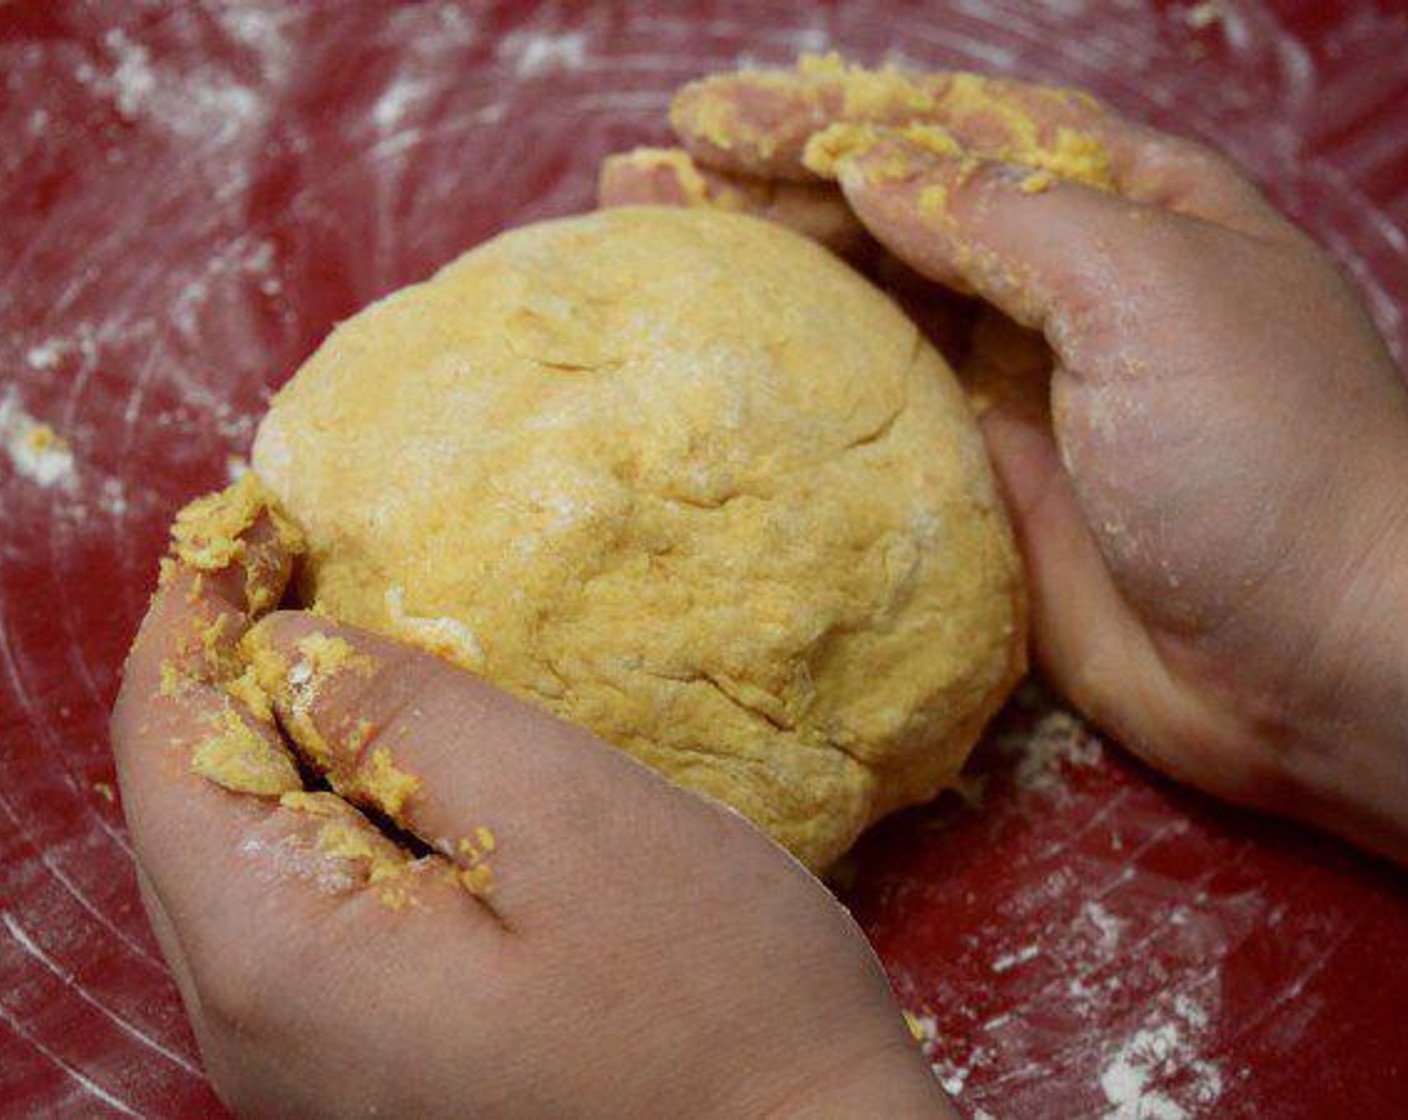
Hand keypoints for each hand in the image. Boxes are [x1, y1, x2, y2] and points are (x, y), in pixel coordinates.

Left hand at [111, 481, 949, 1118]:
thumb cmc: (713, 999)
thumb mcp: (571, 817)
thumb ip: (410, 720)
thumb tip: (288, 647)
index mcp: (285, 961)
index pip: (170, 750)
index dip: (194, 618)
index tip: (244, 521)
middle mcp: (259, 1033)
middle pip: (189, 811)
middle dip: (224, 674)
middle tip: (289, 563)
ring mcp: (307, 1067)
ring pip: (241, 864)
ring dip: (278, 741)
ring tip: (339, 646)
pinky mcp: (366, 1071)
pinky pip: (299, 915)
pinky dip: (323, 815)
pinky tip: (390, 768)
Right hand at [602, 56, 1407, 862]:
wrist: (1318, 658)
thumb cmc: (1264, 451)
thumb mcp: (1147, 290)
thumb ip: (1004, 222)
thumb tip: (876, 172)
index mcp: (1120, 208)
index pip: (943, 138)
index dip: (819, 121)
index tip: (706, 119)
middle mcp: (1062, 287)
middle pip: (888, 216)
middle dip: (765, 188)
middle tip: (640, 175)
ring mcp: (1018, 389)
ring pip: (870, 308)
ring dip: (765, 272)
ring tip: (651, 239)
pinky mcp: (985, 484)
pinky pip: (876, 416)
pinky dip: (802, 385)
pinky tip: (731, 359)